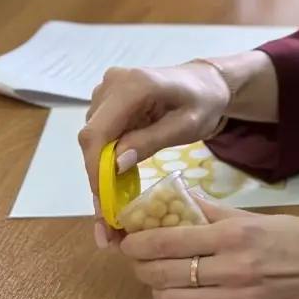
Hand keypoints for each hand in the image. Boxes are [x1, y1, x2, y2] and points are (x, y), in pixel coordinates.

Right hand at [79, 62, 229, 241]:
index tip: (102, 199)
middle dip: (97, 175)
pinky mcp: (108, 100)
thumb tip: (115, 164)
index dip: (95, 167)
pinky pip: (101, 132)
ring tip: (112, 203)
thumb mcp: (187, 125)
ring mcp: (108, 89)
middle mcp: (113, 83)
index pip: (98, 131)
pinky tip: (116, 179)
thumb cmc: (203, 102)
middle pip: (92, 136)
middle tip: (106, 216)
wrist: (206, 82)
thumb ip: (151, 141)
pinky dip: (106, 156)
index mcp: (133, 85)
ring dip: (101, 168)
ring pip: (94, 137)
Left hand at [123, 191, 298, 298]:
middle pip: (161, 274)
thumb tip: (181, 202)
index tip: (127, 239)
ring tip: (163, 280)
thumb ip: (219, 213)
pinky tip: (191, 297)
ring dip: (160, 291)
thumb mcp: (265, 218)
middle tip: (140, 260)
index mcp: (237, 234)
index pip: (166, 241)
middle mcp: (232, 269)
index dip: (136, 243)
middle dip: (142, 267)